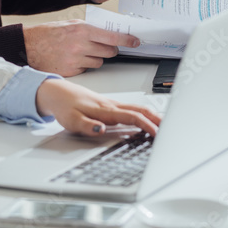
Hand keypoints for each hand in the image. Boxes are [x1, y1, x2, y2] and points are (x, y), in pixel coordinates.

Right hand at [22, 20, 139, 76]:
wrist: (27, 46)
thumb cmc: (47, 34)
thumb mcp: (69, 25)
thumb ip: (88, 29)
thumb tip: (107, 33)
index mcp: (82, 30)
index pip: (112, 36)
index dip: (127, 40)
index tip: (136, 41)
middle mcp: (81, 45)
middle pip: (109, 51)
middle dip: (110, 50)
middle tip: (104, 47)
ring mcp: (75, 60)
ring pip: (99, 63)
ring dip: (96, 59)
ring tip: (82, 53)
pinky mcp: (70, 72)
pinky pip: (86, 70)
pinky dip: (83, 67)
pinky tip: (73, 60)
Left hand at [35, 79, 159, 135]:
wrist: (56, 93)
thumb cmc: (64, 107)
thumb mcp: (71, 120)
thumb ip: (87, 126)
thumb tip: (101, 129)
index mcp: (105, 110)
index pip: (132, 117)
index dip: (147, 125)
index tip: (157, 134)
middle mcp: (111, 105)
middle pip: (140, 110)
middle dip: (157, 119)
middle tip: (171, 129)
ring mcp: (112, 104)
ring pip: (137, 108)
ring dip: (153, 115)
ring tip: (165, 125)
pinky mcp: (110, 105)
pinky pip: (131, 108)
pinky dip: (144, 113)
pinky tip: (147, 119)